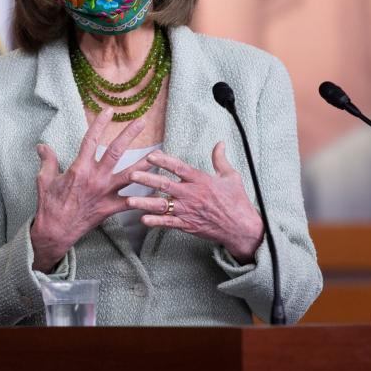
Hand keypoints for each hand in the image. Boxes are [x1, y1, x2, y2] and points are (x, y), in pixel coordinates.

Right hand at [30, 109, 151, 271]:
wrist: (55, 231)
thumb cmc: (49, 204)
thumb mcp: (44, 179)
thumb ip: (47, 160)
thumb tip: (42, 146)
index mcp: (79, 168)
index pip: (91, 140)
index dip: (100, 124)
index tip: (109, 111)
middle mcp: (95, 178)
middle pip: (116, 151)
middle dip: (129, 134)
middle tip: (141, 121)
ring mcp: (105, 193)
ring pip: (129, 175)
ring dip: (144, 164)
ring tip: (158, 154)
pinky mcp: (110, 208)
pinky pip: (131, 202)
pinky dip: (144, 198)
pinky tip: (156, 193)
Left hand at [126, 142, 263, 263]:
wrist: (241, 227)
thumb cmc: (237, 200)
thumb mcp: (231, 176)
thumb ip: (220, 159)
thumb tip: (219, 143)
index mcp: (201, 180)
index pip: (179, 168)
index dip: (165, 161)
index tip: (151, 155)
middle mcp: (192, 195)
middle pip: (166, 185)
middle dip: (147, 179)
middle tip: (131, 175)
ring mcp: (188, 211)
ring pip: (162, 206)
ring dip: (145, 203)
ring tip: (129, 200)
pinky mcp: (188, 225)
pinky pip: (168, 223)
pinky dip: (155, 222)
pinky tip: (142, 219)